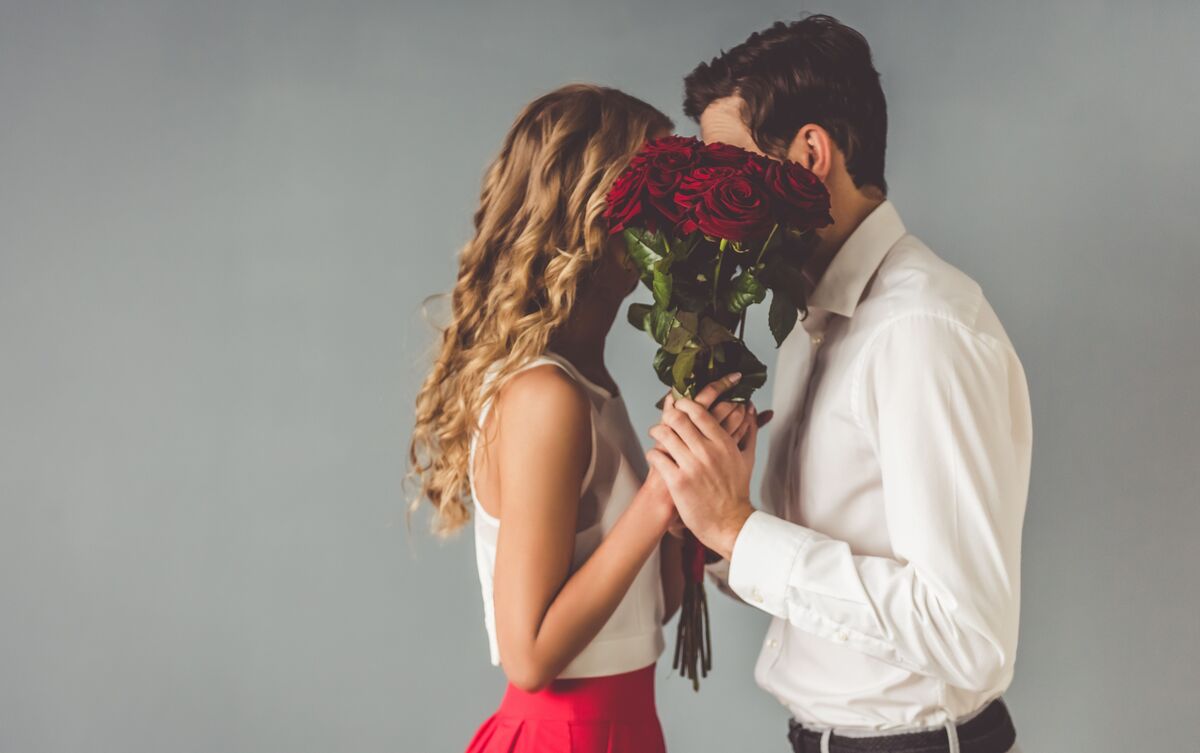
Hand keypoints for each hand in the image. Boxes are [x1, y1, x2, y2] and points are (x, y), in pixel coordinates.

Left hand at [647, 392, 761, 558]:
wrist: (730, 523)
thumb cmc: (737, 491)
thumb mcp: (746, 458)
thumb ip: (748, 430)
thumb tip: (750, 408)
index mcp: (723, 443)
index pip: (698, 412)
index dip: (684, 404)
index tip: (679, 406)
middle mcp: (707, 451)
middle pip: (678, 419)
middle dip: (667, 417)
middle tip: (664, 421)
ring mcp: (691, 466)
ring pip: (664, 435)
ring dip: (657, 432)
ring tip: (656, 435)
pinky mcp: (677, 482)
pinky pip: (657, 457)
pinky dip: (653, 454)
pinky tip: (656, 456)